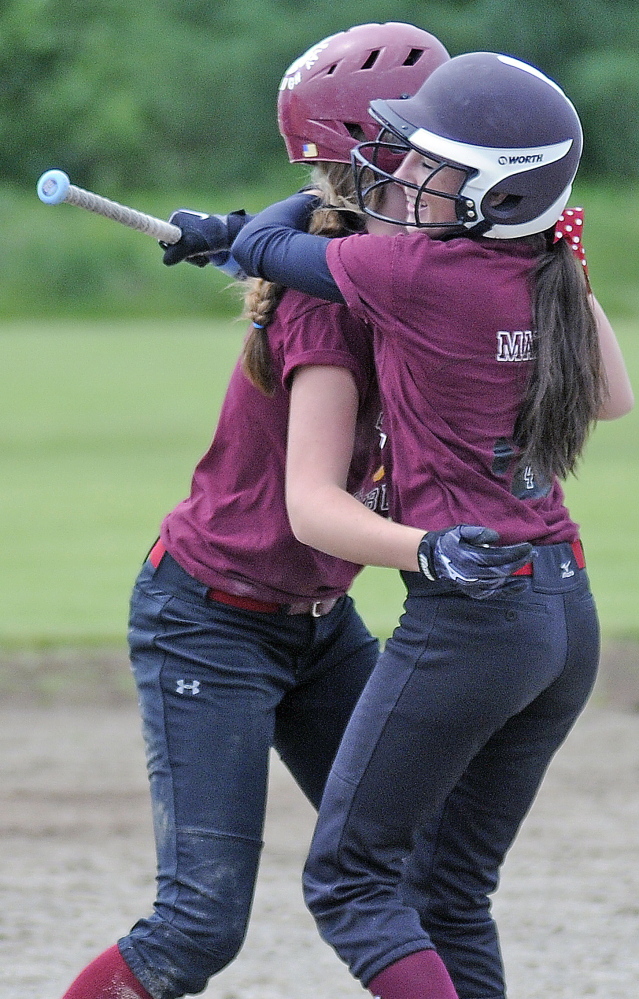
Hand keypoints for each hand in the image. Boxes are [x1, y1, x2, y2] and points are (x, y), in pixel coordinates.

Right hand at [160, 209, 248, 265]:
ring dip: (194, 257)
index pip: (166, 239)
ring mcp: (191, 228)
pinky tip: (208, 256)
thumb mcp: (192, 245)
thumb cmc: (212, 237)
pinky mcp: (199, 236)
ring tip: (205, 256)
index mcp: (177, 217)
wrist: (233, 234)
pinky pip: (192, 250)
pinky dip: (199, 256)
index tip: (186, 254)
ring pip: (184, 250)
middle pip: (175, 246)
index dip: (173, 250)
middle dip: (186, 255)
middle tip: (198, 256)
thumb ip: (177, 253)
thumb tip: (166, 261)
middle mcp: (182, 221)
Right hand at [417, 526, 531, 599]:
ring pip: (500, 582)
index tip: (528, 546)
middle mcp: (471, 574)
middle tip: (532, 554)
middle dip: (520, 562)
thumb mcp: (460, 531)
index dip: (515, 552)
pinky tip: (520, 585)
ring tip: (527, 563)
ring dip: (516, 574)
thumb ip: (478, 532)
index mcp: (469, 557)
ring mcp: (472, 584)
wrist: (432, 557)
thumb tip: (496, 537)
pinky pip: (493, 593)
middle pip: (502, 570)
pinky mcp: (473, 591)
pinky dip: (508, 591)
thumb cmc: (448, 540)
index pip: (499, 557)